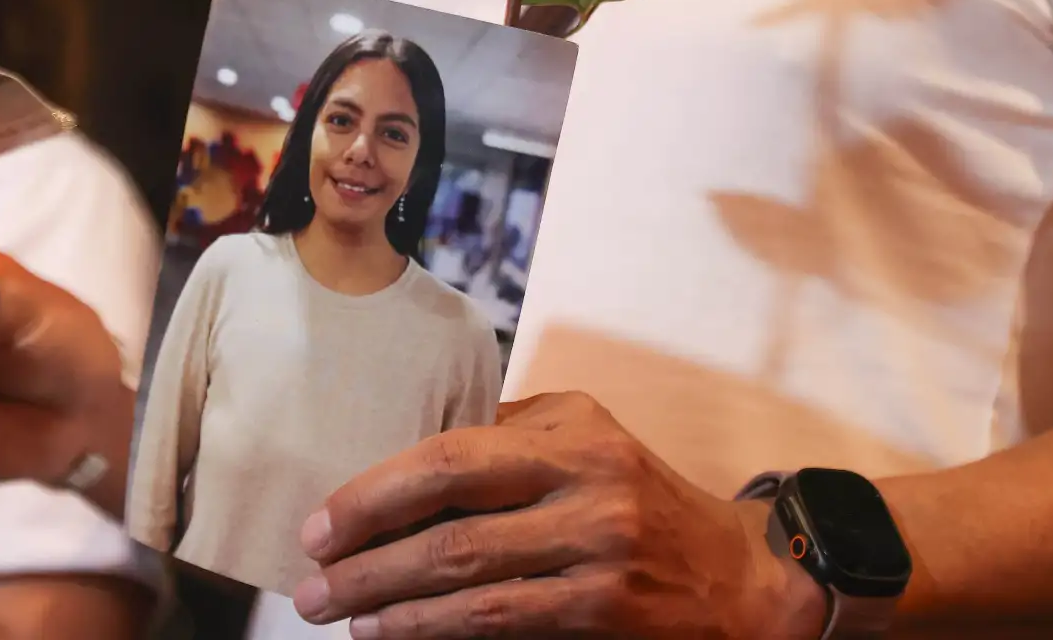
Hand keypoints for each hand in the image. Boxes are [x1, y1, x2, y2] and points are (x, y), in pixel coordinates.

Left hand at [292, 392, 828, 638]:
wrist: (741, 579)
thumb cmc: (642, 496)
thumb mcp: (584, 436)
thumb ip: (506, 434)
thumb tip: (402, 452)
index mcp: (571, 433)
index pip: (451, 454)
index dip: (376, 491)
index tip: (322, 522)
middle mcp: (588, 485)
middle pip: (452, 520)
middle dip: (366, 553)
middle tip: (311, 578)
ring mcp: (601, 552)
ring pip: (470, 580)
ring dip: (389, 602)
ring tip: (336, 613)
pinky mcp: (606, 611)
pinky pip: (501, 622)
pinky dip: (436, 631)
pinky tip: (393, 634)